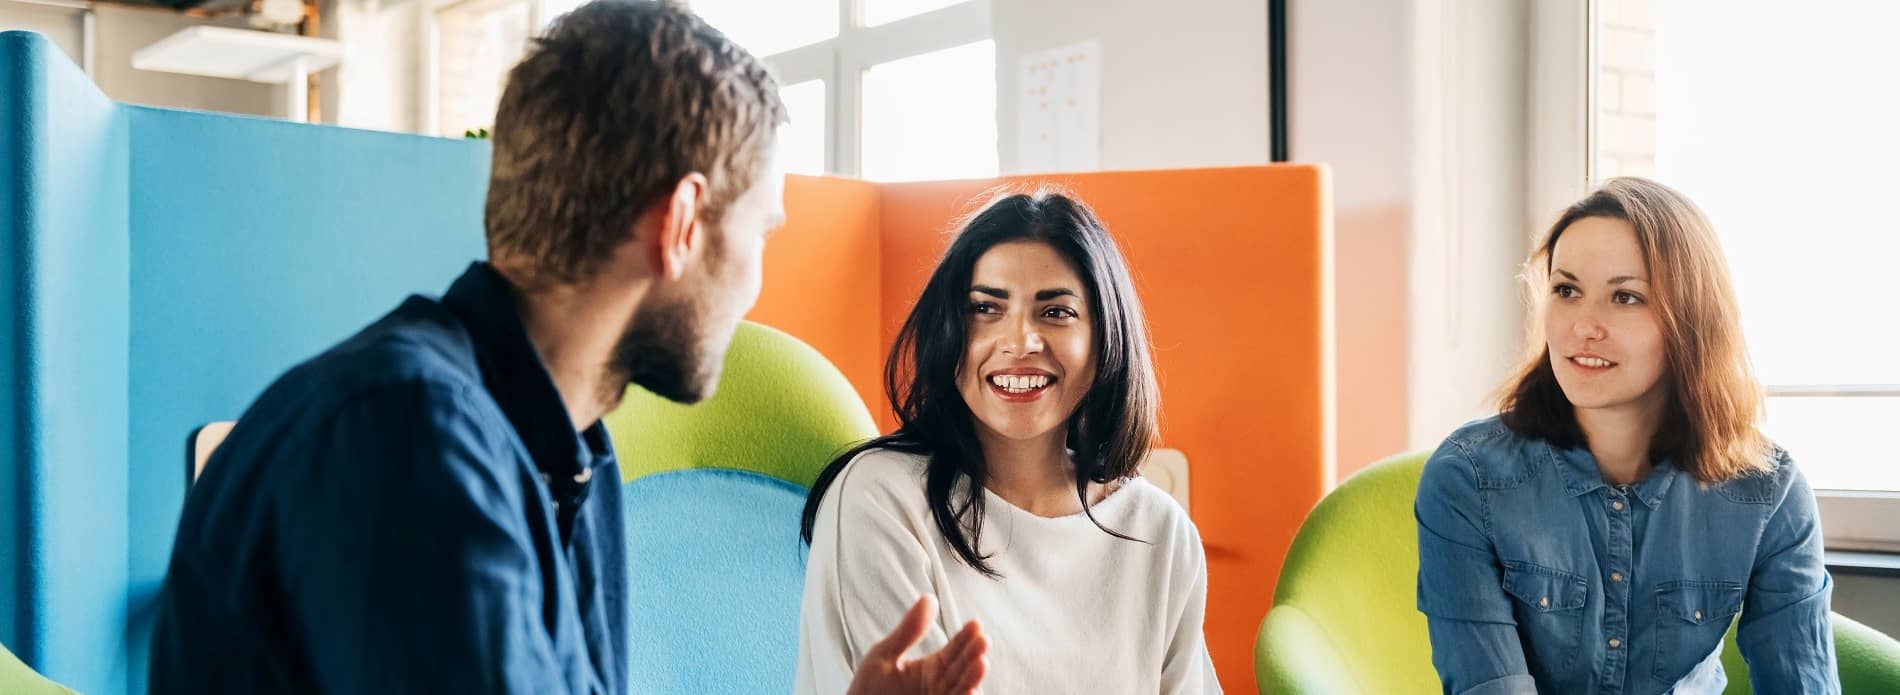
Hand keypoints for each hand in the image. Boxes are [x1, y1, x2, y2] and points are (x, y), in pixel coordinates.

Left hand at [845, 595, 987, 694]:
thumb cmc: (867, 692)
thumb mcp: (883, 656)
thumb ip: (908, 632)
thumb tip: (929, 598)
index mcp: (930, 669)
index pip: (953, 650)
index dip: (965, 637)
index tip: (975, 624)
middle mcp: (939, 687)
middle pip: (961, 669)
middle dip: (973, 655)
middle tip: (983, 640)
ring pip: (961, 691)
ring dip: (972, 679)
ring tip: (981, 663)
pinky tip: (969, 692)